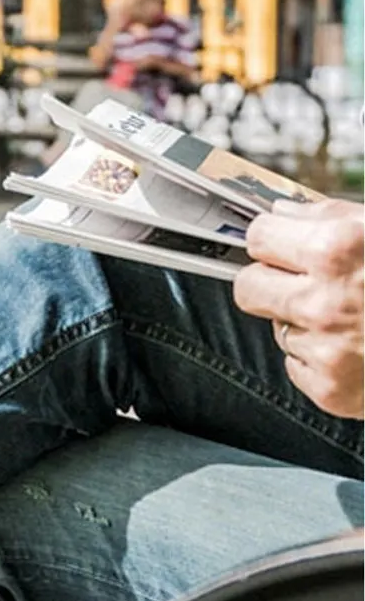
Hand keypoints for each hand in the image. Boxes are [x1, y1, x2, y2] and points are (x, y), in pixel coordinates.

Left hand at [233, 198, 363, 417]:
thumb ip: (333, 217)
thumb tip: (285, 212)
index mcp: (338, 249)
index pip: (258, 236)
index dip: (271, 237)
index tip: (279, 241)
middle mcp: (324, 301)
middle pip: (248, 286)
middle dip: (269, 279)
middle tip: (300, 279)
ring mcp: (326, 349)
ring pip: (277, 326)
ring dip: (303, 319)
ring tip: (353, 314)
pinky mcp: (331, 389)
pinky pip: (298, 364)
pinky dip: (320, 355)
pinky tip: (359, 345)